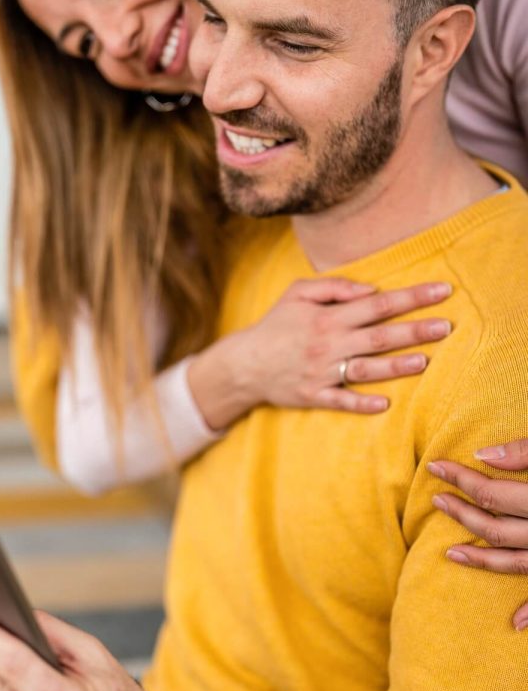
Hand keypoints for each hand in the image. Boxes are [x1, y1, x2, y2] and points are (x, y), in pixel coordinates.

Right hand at [188, 278, 452, 430]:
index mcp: (327, 317)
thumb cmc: (275, 325)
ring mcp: (321, 372)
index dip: (411, 297)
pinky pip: (341, 401)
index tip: (442, 291)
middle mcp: (328, 344)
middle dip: (414, 331)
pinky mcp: (313, 395)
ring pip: (366, 369)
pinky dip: (361, 404)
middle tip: (446, 327)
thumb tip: (370, 290)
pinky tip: (385, 405)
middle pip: (378, 337)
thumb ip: (333, 286)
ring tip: (424, 361)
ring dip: (396, 366)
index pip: (377, 304)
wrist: (244, 363)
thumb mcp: (296, 292)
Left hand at [428, 438, 527, 629]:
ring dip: (482, 559)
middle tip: (435, 500)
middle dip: (462, 513)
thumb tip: (482, 454)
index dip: (460, 478)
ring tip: (451, 553)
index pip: (492, 493)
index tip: (434, 466)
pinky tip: (514, 623)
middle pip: (496, 528)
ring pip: (515, 562)